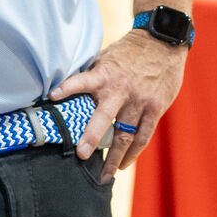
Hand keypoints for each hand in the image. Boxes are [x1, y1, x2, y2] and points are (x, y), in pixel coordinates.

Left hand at [55, 29, 188, 181]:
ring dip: (114, 157)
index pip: (83, 80)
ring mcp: (140, 101)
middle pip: (105, 116)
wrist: (164, 41)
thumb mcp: (108, 56)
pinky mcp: (155, 108)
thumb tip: (67, 87)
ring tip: (105, 175)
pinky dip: (133, 152)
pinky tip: (124, 164)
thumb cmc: (131, 50)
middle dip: (92, 136)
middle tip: (81, 154)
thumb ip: (93, 74)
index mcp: (106, 73)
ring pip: (125, 134)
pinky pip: (143, 135)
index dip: (68, 87)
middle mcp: (122, 89)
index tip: (52, 96)